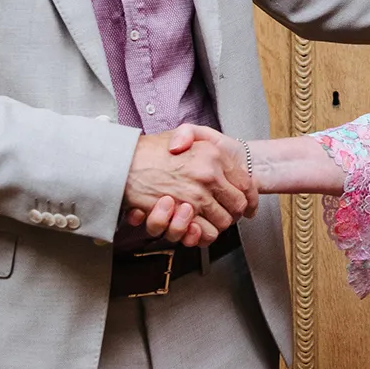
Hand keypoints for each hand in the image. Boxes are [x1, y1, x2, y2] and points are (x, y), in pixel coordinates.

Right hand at [121, 130, 252, 247]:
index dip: (248, 198)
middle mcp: (210, 174)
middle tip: (220, 214)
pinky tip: (191, 225)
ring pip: (223, 222)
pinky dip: (199, 234)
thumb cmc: (149, 150)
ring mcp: (197, 194)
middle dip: (231, 214)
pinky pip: (204, 232)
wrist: (121, 163)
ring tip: (201, 219)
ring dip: (214, 225)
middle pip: (238, 206)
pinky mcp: (182, 212)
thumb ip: (206, 142)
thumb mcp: (182, 134)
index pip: (246, 183)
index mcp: (214, 154)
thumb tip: (224, 161)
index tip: (246, 206)